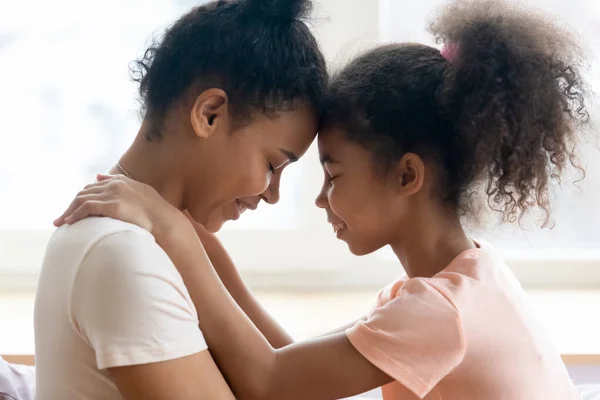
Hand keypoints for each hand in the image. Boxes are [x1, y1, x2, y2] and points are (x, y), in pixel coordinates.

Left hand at [55, 174, 187, 240]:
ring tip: (61, 222)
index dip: (83, 197)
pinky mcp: (113, 205)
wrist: (166, 222)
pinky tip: (70, 222)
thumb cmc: (157, 212)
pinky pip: (87, 208)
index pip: (94, 186)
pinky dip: (76, 214)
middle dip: (72, 204)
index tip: (75, 208)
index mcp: (122, 182)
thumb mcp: (140, 192)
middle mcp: (116, 185)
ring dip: (69, 211)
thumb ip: (121, 183)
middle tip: (62, 218)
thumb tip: (99, 176)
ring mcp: (114, 194)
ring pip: (82, 199)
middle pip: (85, 192)